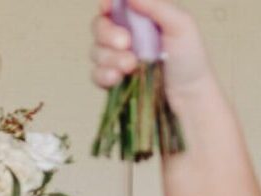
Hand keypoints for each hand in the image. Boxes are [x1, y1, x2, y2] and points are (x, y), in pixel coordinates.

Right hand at [91, 0, 210, 99]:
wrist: (187, 95)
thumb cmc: (190, 58)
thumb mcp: (180, 25)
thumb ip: (157, 6)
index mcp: (142, 17)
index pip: (115, 5)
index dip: (107, 4)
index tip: (106, 8)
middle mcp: (127, 34)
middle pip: (99, 26)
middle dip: (107, 34)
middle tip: (125, 43)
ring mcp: (116, 57)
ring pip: (95, 51)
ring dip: (111, 59)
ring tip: (131, 67)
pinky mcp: (111, 79)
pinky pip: (95, 73)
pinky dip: (104, 75)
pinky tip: (118, 79)